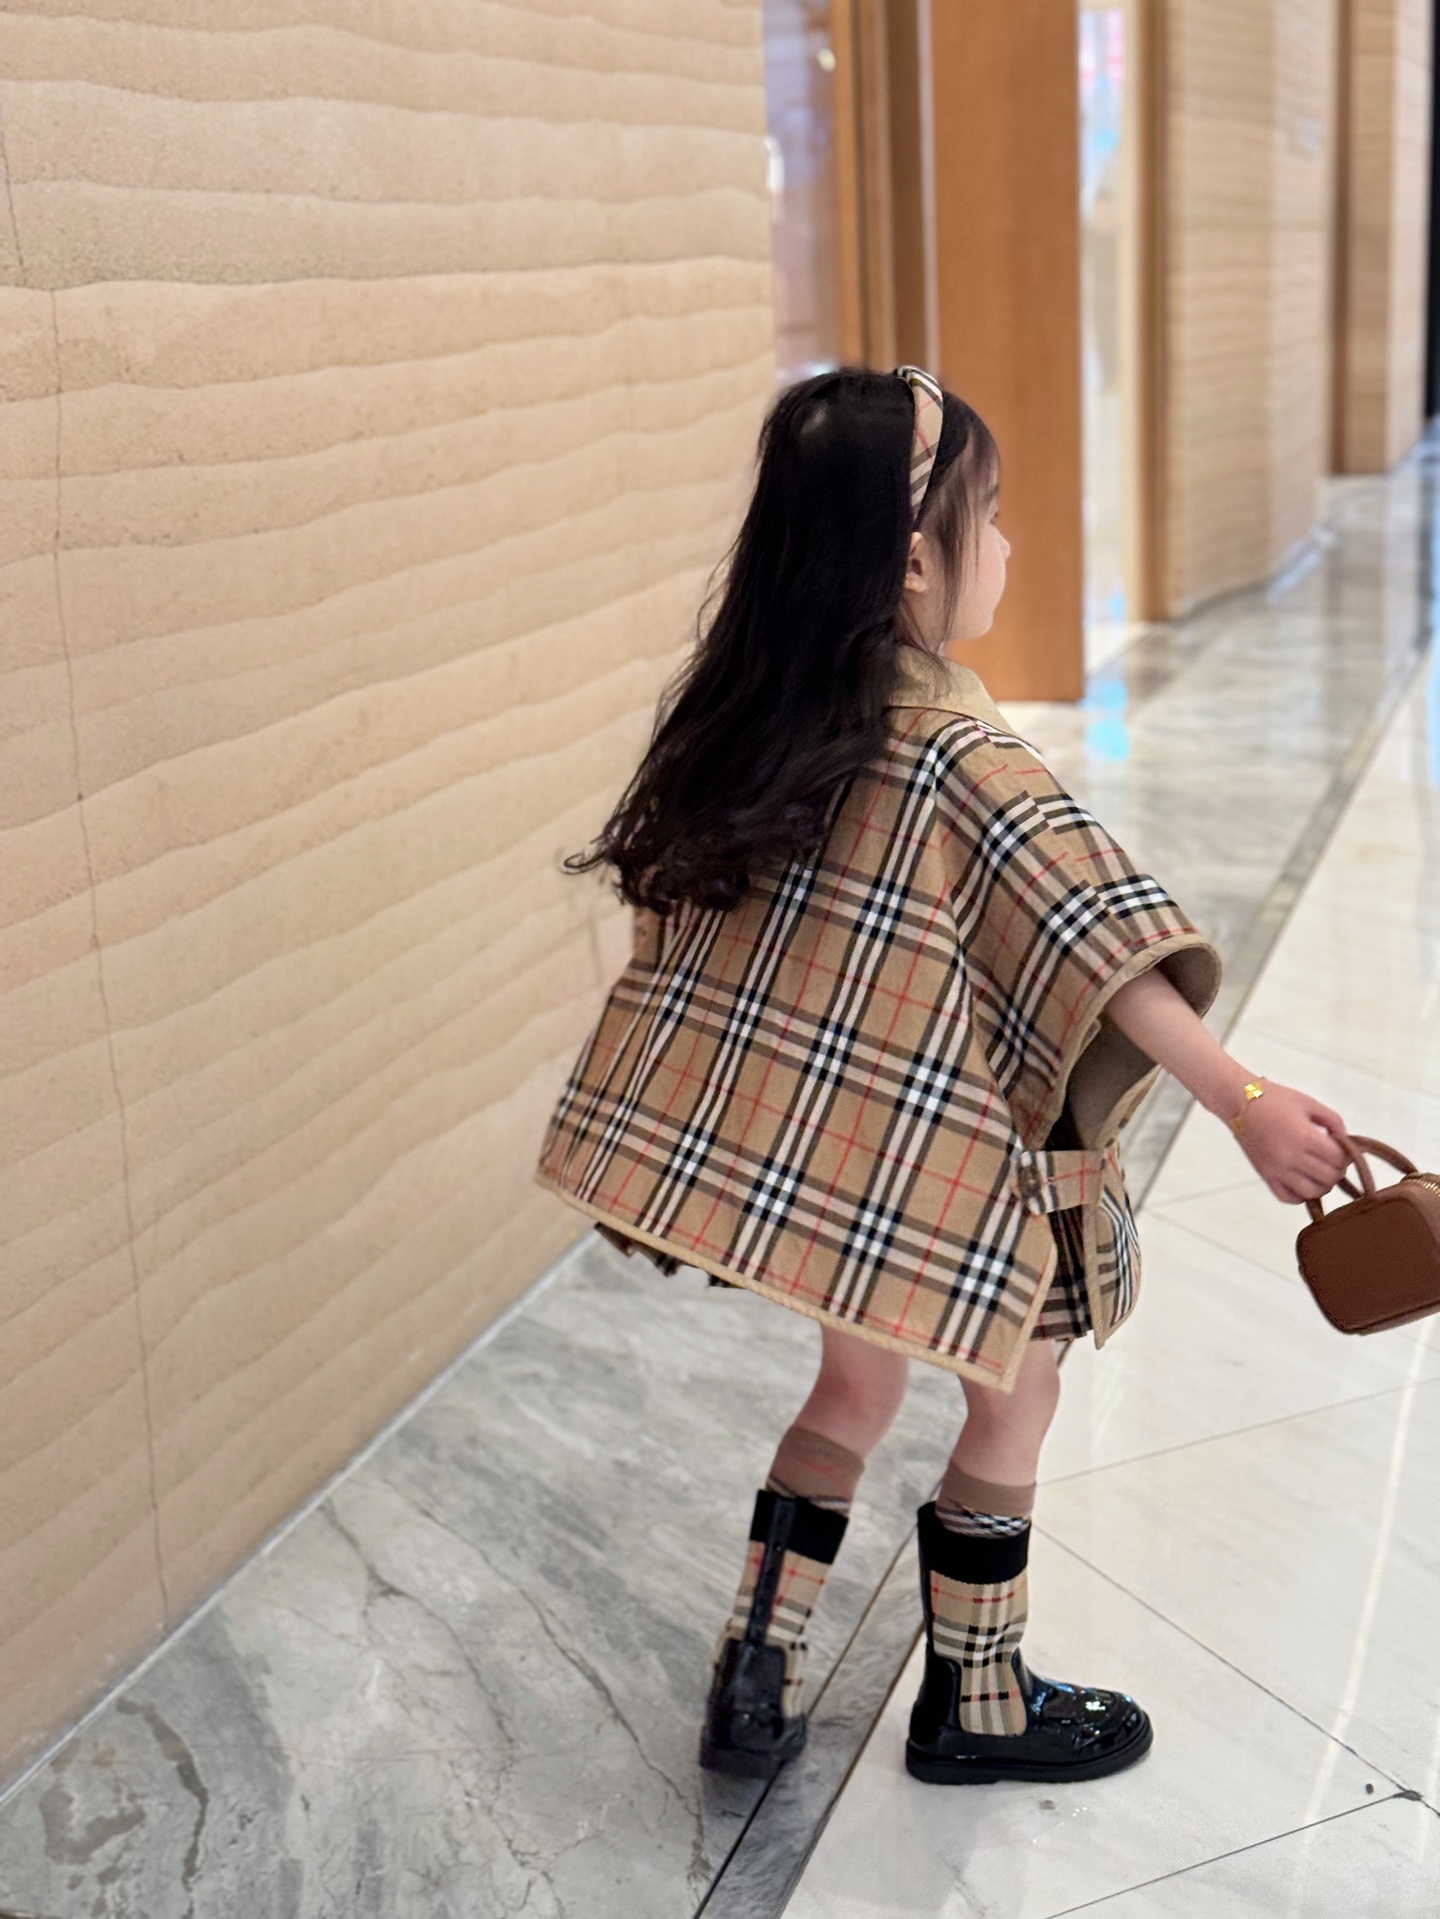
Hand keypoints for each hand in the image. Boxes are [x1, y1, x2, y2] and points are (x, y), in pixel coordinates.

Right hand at [1233, 1081, 1348, 1203]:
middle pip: (1329, 1178)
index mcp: (1304, 1137)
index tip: (1344, 1149)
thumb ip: (1334, 1121)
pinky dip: (1301, 1195)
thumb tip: (1346, 1143)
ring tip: (1320, 1172)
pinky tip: (1304, 1182)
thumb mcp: (1310, 1103)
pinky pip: (1289, 1198)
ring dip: (1323, 1184)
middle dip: (1338, 1170)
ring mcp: (1277, 1170)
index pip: (1338, 1159)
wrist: (1239, 1102)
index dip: (1347, 1156)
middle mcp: (1290, 1157)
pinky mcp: (1265, 1176)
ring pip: (1312, 1192)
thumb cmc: (1275, 1099)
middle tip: (1334, 1160)